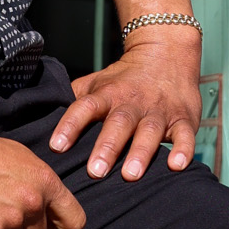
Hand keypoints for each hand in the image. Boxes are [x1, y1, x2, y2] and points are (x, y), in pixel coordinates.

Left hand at [50, 35, 202, 181]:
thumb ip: (74, 101)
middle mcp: (131, 103)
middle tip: (95, 172)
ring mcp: (159, 111)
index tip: (57, 147)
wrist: (166, 52)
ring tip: (131, 175)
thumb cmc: (124, 77)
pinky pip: (186, 135)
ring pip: (150, 131)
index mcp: (107, 94)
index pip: (84, 107)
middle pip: (117, 124)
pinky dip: (183, 149)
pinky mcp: (184, 118)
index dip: (70, 126)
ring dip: (141, 153)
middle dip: (107, 148)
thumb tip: (43, 121)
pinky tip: (177, 166)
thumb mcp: (96, 83)